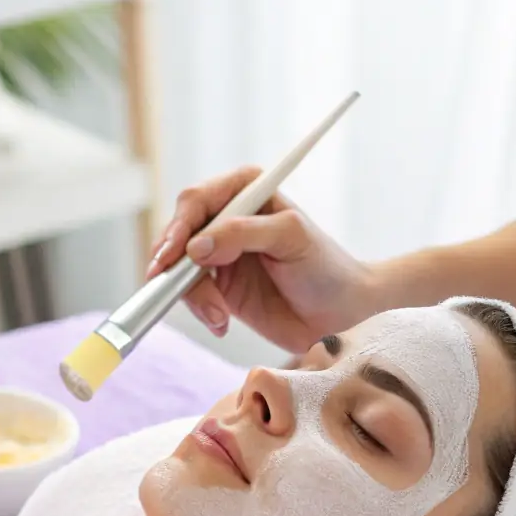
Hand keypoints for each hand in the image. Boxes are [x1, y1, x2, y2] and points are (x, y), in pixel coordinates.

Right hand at [146, 165, 377, 353]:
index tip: (172, 255)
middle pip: (179, 234)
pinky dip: (200, 310)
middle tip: (172, 289)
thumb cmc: (326, 269)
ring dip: (191, 295)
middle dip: (175, 265)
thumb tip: (196, 246)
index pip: (197, 200)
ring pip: (180, 268)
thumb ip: (244, 234)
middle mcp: (228, 219)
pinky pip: (191, 295)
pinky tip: (221, 323)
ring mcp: (221, 254)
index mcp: (246, 192)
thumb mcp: (291, 239)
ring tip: (218, 316)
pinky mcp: (220, 288)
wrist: (343, 315)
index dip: (179, 226)